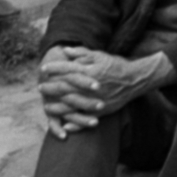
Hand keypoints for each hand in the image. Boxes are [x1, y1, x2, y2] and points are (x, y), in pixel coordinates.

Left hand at [37, 48, 166, 132]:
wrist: (136, 79)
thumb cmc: (116, 65)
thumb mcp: (99, 55)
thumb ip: (81, 53)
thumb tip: (64, 51)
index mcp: (90, 71)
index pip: (66, 69)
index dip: (53, 69)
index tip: (43, 69)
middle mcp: (91, 87)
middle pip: (65, 88)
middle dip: (51, 88)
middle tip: (40, 88)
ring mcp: (96, 100)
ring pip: (72, 106)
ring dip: (57, 107)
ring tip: (47, 107)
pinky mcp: (103, 110)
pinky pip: (86, 119)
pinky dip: (75, 124)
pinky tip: (65, 126)